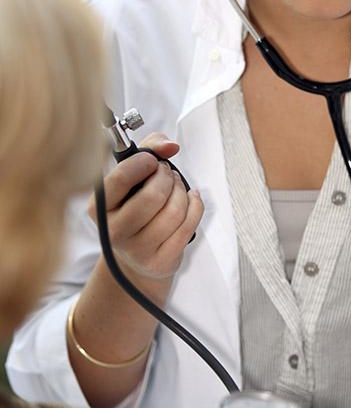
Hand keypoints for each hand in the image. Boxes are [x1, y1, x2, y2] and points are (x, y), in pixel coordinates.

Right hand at [88, 131, 203, 282]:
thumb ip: (148, 149)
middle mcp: (114, 231)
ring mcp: (137, 250)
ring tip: (176, 187)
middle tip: (167, 173)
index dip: (142, 163)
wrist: (136, 257)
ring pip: (174, 212)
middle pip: (153, 196)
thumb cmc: (133, 209)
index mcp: (98, 208)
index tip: (152, 161)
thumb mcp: (131, 178)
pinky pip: (187, 227)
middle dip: (167, 177)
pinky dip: (195, 206)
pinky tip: (190, 200)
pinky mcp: (160, 262)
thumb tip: (170, 146)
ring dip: (182, 192)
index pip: (120, 179)